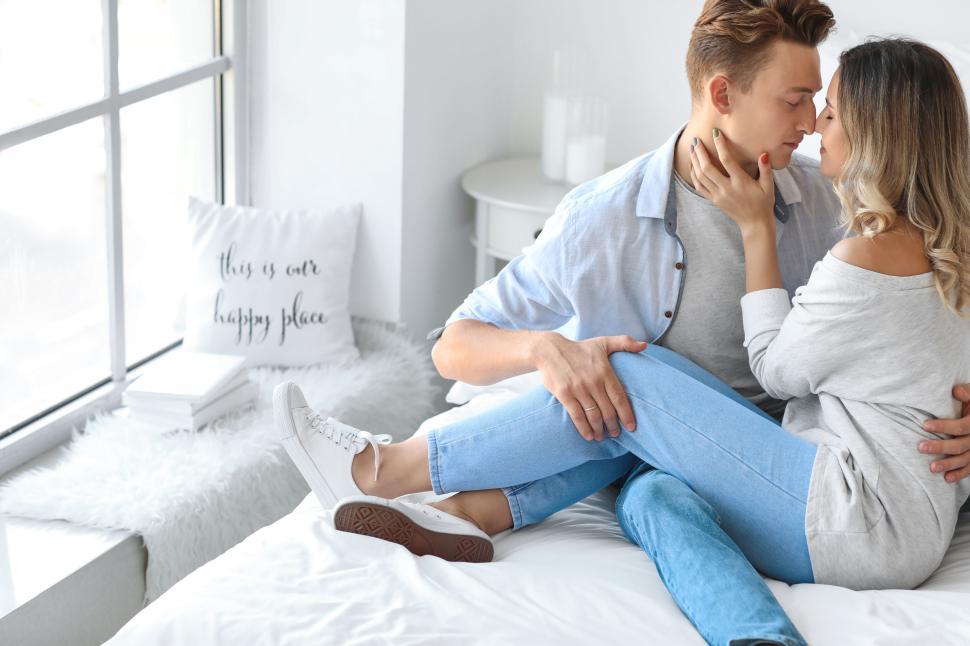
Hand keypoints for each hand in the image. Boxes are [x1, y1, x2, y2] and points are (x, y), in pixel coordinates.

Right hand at [532, 333, 646, 441]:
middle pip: (607, 410)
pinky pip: (577, 416)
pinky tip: (589, 436)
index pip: (619, 398)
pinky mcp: (564, 394)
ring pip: (593, 415)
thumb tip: (645, 345)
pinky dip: (584, 428)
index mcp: (605, 371)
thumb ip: (625, 342)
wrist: (549, 350)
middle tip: (615, 434)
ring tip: (602, 437)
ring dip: (599, 429)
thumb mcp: (602, 342)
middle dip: (613, 425)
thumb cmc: (579, 348)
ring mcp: (578, 389)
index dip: (626, 414)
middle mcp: (593, 382)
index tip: (631, 427)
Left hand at [689, 130, 775, 234]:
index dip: (720, 145)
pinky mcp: (714, 200)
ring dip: (694, 161)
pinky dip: (693, 175)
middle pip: (707, 168)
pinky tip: (692, 165)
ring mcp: (718, 195)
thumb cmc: (763, 202)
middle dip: (700, 152)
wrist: (754, 223)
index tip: (715, 133)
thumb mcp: (768, 185)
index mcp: (740, 182)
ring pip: (700, 176)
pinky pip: (699, 187)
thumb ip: (766, 169)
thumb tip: (763, 154)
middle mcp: (726, 188)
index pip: (727, 160)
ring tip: (691, 149)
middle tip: (696, 140)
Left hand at [919, 384, 969, 482]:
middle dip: (940, 447)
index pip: (961, 426)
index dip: (944, 426)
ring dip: (948, 464)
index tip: (925, 426)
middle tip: (920, 447)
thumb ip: (966, 393)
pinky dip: (960, 474)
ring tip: (931, 468)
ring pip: (964, 459)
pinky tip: (947, 478)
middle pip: (960, 445)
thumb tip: (956, 390)